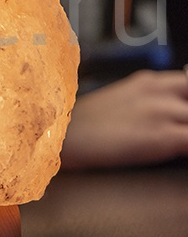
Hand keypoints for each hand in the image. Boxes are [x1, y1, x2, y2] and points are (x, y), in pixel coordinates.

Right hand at [61, 69, 187, 169]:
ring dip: (187, 132)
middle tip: (178, 130)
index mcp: (148, 82)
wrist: (60, 138)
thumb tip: (169, 120)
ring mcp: (162, 111)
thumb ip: (146, 104)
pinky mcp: (163, 136)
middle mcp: (159, 90)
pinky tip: (177, 155)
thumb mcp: (117, 105)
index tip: (181, 117)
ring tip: (175, 145)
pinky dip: (187, 148)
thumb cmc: (81, 129)